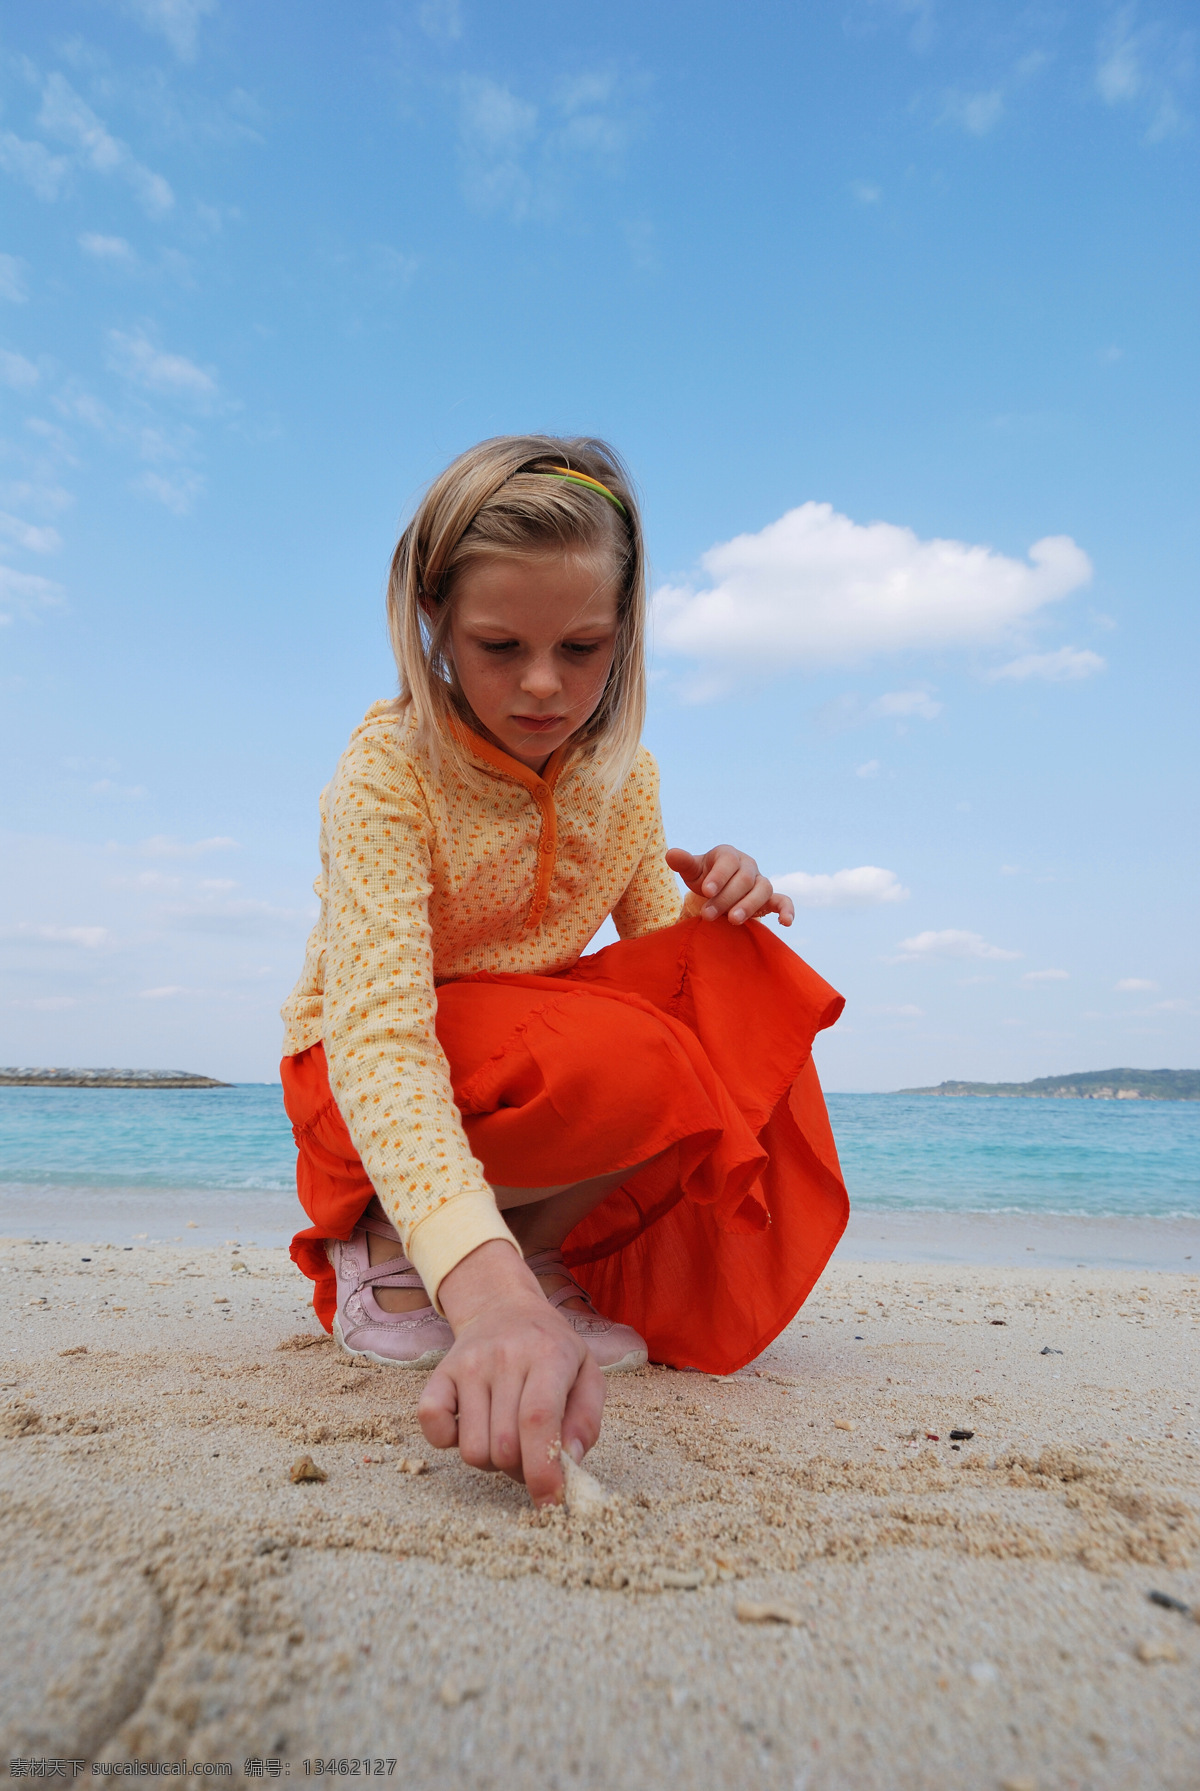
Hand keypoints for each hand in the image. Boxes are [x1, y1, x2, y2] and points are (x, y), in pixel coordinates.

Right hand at [417, 1240, 605, 1506]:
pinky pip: (433, 1429)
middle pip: (504, 1447)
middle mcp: (504, 1357)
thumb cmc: (551, 1349)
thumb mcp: (587, 1373)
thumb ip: (586, 1419)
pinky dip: (449, 1442)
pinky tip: (471, 1425)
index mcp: (548, 1356)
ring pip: (472, 1450)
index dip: (543, 1471)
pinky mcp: (439, 1374)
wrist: (503, 1307)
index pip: (538, 1421)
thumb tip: (571, 1462)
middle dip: (521, 1470)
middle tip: (531, 1453)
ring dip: (491, 1460)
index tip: (551, 1503)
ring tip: (505, 1434)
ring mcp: (467, 1365)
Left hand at [665, 844, 794, 927]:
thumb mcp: (692, 871)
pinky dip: (786, 910)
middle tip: (707, 915)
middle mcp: (748, 865)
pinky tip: (785, 923)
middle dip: (725, 898)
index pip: (728, 862)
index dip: (719, 876)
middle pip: (743, 879)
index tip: (706, 891)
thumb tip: (671, 854)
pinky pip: (783, 901)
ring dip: (748, 906)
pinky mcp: (770, 898)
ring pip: (763, 889)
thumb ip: (684, 863)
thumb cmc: (704, 878)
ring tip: (732, 921)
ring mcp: (760, 881)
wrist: (718, 889)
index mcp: (729, 855)